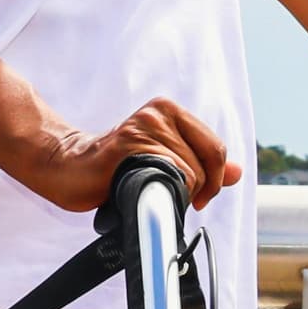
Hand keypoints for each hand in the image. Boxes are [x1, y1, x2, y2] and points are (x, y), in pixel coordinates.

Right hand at [16, 98, 239, 211]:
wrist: (69, 168)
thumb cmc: (118, 168)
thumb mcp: (167, 162)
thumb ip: (203, 164)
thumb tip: (238, 173)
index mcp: (171, 111)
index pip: (216, 150)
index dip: (213, 181)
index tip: (198, 197)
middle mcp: (158, 114)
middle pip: (205, 164)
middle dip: (194, 191)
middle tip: (166, 195)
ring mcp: (142, 127)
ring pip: (187, 174)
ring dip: (172, 194)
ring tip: (146, 191)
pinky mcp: (126, 145)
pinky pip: (165, 176)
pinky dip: (159, 192)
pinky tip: (139, 190)